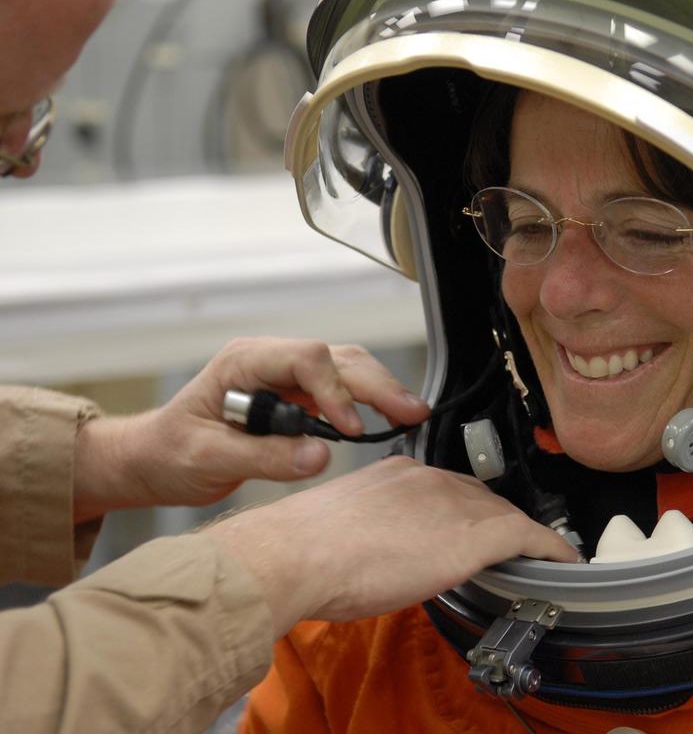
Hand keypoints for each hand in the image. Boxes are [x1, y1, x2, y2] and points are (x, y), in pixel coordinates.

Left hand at [71, 338, 428, 522]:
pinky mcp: (297, 398)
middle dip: (377, 384)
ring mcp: (285, 377)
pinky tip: (388, 418)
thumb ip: (264, 458)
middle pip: (337, 359)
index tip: (349, 429)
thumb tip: (319, 456)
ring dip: (380, 389)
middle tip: (411, 412)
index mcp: (245, 362)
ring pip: (347, 369)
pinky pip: (341, 390)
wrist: (154, 460)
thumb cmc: (169, 453)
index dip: (335, 391)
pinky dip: (368, 403)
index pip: (306, 359)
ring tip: (411, 414)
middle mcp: (270, 362)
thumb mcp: (208, 459)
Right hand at [205, 456, 580, 635]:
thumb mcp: (342, 529)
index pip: (446, 488)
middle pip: (480, 497)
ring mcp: (455, 502)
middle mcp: (431, 478)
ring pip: (504, 515)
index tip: (464, 530)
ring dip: (521, 536)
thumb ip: (371, 530)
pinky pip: (528, 537)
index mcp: (399, 472)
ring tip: (537, 556)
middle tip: (508, 546)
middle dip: (496, 520)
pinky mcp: (475, 533)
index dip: (462, 512)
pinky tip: (563, 561)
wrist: (297, 554)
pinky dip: (550, 549)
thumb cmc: (302, 551)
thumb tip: (377, 553)